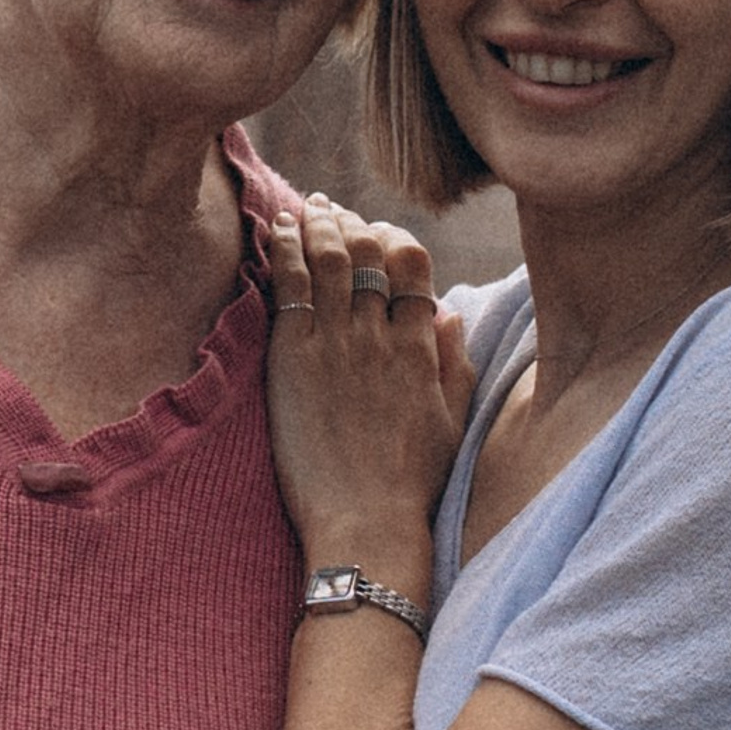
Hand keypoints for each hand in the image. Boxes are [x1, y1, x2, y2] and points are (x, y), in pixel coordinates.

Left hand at [264, 200, 469, 559]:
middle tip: (334, 210)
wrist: (364, 522)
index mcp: (419, 348)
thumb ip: (452, 360)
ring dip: (318, 224)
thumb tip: (447, 310)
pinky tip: (278, 228)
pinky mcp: (293, 358)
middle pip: (368, 252)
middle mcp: (379, 336)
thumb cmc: (411, 482)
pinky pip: (289, 284)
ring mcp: (335, 343)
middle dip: (352, 221)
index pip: (412, 265)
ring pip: (329, 257)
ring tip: (309, 207)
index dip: (394, 238)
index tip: (378, 232)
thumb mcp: (451, 420)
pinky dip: (284, 248)